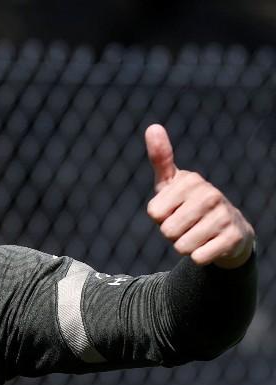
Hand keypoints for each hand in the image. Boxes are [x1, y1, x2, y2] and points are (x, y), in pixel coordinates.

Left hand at [145, 124, 253, 267]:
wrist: (227, 229)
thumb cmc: (188, 204)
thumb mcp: (171, 183)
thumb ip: (161, 158)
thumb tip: (152, 127)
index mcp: (191, 181)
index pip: (154, 213)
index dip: (159, 217)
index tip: (172, 210)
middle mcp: (210, 195)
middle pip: (167, 231)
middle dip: (171, 234)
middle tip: (185, 225)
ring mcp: (224, 216)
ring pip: (182, 246)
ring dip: (184, 246)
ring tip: (196, 233)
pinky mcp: (233, 238)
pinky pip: (198, 257)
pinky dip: (198, 257)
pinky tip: (209, 245)